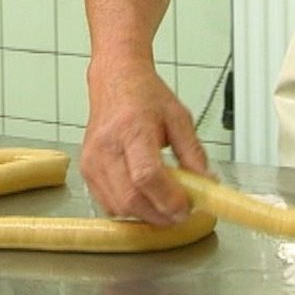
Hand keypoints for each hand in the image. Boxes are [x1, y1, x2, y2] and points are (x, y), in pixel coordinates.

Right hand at [79, 61, 209, 224]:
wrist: (115, 80)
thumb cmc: (144, 95)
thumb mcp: (180, 118)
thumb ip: (194, 153)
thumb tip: (207, 185)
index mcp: (133, 129)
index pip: (146, 175)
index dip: (168, 198)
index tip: (186, 207)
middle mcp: (107, 147)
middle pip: (131, 198)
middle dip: (160, 215)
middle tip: (181, 212)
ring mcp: (93, 160)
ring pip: (119, 207)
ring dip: (145, 214)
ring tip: (164, 201)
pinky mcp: (87, 170)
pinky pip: (108, 204)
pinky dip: (129, 209)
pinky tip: (144, 196)